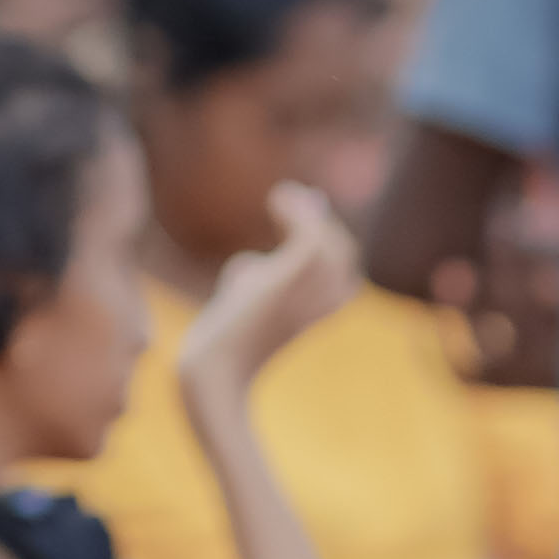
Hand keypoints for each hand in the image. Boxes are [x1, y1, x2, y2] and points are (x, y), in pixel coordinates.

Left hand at [176, 180, 357, 409]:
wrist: (215, 361)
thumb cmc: (226, 334)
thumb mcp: (245, 302)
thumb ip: (255, 280)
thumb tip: (256, 262)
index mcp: (323, 308)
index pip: (344, 266)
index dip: (328, 237)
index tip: (303, 214)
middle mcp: (325, 300)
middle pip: (341, 249)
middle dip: (320, 223)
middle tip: (292, 200)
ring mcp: (310, 291)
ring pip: (327, 240)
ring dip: (304, 212)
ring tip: (282, 197)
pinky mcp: (288, 279)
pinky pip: (309, 233)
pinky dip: (295, 210)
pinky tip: (278, 198)